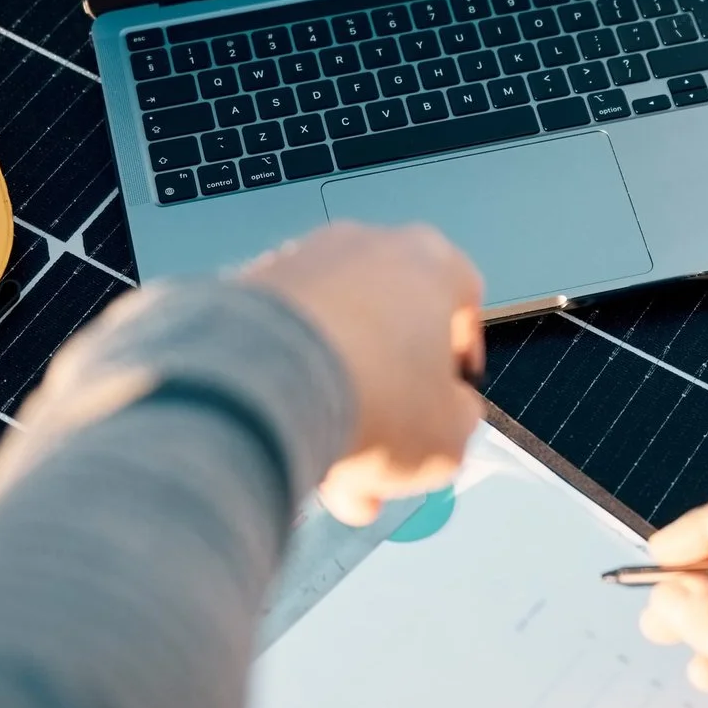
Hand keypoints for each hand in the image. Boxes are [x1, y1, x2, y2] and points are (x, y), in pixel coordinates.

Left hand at [240, 222, 484, 525]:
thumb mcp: (449, 437)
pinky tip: (287, 437)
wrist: (264, 387)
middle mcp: (367, 244)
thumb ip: (458, 419)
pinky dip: (289, 384)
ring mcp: (301, 259)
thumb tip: (444, 416)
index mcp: (432, 262)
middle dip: (389, 396)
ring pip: (335, 338)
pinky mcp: (246, 285)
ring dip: (338, 397)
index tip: (447, 398)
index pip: (462, 300)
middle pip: (390, 326)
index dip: (457, 358)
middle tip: (382, 455)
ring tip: (329, 463)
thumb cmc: (373, 399)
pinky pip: (284, 340)